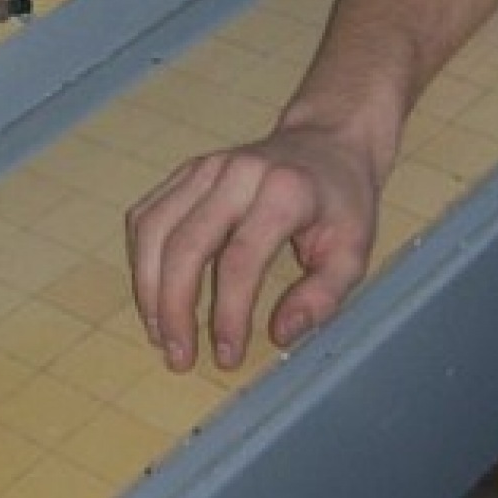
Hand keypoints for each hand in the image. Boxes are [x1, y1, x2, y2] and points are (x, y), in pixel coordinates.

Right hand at [125, 124, 381, 371]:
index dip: (228, 314)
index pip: (241, 260)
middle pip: (186, 245)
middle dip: (174, 309)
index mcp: (285, 192)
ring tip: (160, 333)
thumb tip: (280, 333)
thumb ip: (324, 296)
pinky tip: (154, 292)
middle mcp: (239, 173)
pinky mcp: (188, 170)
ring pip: (155, 229)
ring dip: (149, 288)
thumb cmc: (341, 202)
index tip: (227, 355)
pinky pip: (147, 214)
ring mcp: (207, 167)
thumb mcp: (354, 251)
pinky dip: (142, 258)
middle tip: (180, 357)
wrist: (327, 141)